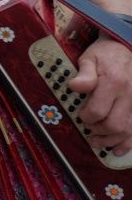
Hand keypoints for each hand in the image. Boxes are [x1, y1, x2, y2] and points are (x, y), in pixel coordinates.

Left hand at [68, 35, 131, 154]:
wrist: (127, 49)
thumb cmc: (105, 54)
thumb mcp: (90, 58)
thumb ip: (84, 74)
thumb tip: (74, 86)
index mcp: (114, 82)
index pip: (98, 110)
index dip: (86, 117)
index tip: (80, 114)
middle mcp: (129, 95)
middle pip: (115, 125)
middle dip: (98, 130)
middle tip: (88, 127)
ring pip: (127, 131)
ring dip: (110, 140)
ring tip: (96, 141)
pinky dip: (127, 144)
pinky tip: (117, 150)